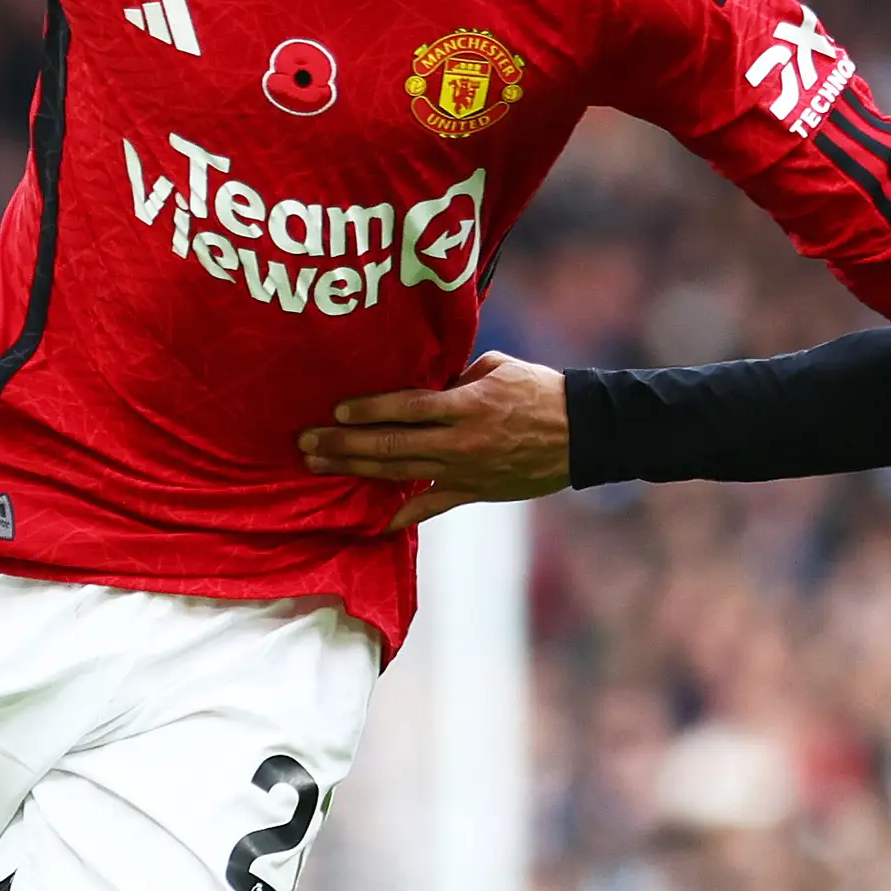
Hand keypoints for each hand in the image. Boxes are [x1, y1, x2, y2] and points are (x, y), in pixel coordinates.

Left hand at [299, 353, 570, 532]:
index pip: (406, 407)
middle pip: (390, 444)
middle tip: (306, 443)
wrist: (583, 434)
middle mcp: (460, 441)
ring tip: (321, 465)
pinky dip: (405, 514)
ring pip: (401, 473)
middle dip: (344, 443)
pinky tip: (375, 522)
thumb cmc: (541, 391)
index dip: (368, 409)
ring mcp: (466, 471)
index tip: (336, 409)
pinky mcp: (476, 491)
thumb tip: (424, 382)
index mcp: (467, 404)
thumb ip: (457, 375)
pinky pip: (434, 505)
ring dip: (357, 470)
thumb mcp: (499, 367)